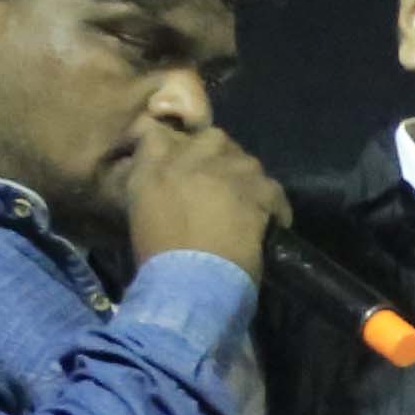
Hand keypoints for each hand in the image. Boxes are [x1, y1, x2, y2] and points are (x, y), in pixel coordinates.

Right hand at [119, 118, 282, 282]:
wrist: (187, 282)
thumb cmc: (157, 259)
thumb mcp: (139, 213)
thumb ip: (148, 186)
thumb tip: (163, 182)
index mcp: (151, 165)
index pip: (157, 132)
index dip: (175, 142)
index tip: (185, 160)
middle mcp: (186, 157)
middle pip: (212, 138)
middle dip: (220, 159)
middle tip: (224, 186)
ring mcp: (223, 169)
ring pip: (246, 161)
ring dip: (248, 182)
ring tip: (247, 208)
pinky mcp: (255, 189)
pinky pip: (273, 188)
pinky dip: (276, 207)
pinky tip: (272, 225)